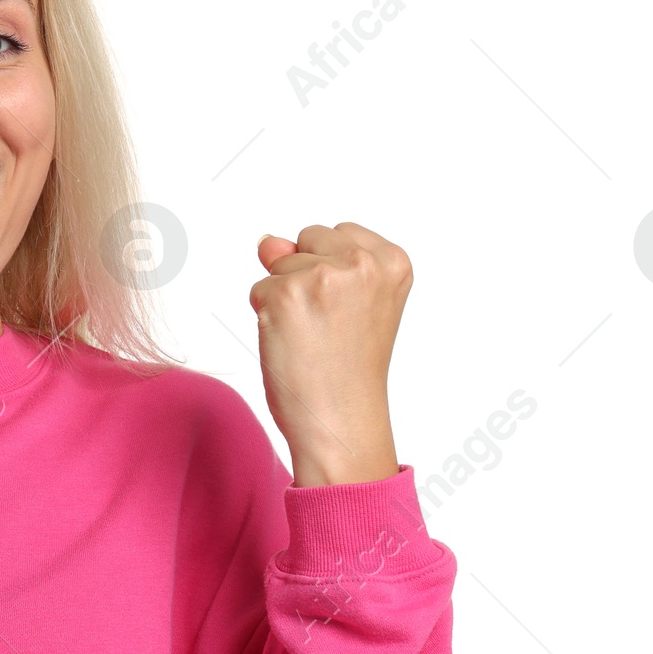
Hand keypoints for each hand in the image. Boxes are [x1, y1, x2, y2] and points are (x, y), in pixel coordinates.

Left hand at [248, 221, 410, 487]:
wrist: (341, 420)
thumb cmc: (348, 370)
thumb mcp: (351, 304)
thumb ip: (315, 261)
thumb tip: (267, 242)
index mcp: (393, 261)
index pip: (339, 233)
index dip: (330, 270)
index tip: (345, 311)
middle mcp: (363, 263)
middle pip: (307, 238)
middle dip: (304, 275)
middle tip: (325, 326)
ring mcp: (323, 276)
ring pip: (279, 264)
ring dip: (283, 298)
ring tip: (310, 337)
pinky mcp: (285, 295)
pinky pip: (259, 290)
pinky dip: (265, 317)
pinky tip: (292, 343)